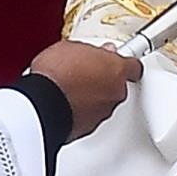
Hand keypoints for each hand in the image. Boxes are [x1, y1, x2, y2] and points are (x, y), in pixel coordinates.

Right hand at [27, 40, 141, 138]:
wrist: (43, 104)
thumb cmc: (56, 74)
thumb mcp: (70, 47)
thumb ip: (90, 50)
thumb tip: (90, 52)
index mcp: (117, 70)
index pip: (133, 66)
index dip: (123, 62)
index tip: (117, 59)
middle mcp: (115, 93)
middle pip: (117, 85)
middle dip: (104, 79)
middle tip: (85, 72)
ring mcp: (104, 112)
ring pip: (104, 102)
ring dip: (92, 96)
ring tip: (70, 89)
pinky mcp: (89, 127)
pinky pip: (89, 116)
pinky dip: (81, 111)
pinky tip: (65, 103)